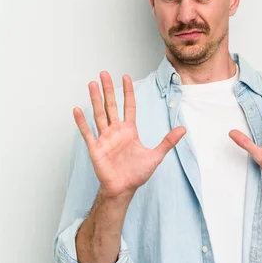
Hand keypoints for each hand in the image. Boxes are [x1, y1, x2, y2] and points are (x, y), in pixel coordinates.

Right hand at [73, 71, 185, 198]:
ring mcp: (104, 138)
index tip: (126, 77)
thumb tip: (184, 129)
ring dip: (95, 99)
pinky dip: (82, 121)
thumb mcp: (156, 155)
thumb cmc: (137, 174)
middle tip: (104, 73)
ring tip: (91, 84)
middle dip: (108, 89)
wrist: (123, 189)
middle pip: (111, 105)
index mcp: (129, 131)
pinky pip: (87, 132)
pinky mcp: (95, 148)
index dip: (128, 91)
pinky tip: (77, 109)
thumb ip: (168, 141)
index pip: (129, 106)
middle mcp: (116, 131)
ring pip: (99, 114)